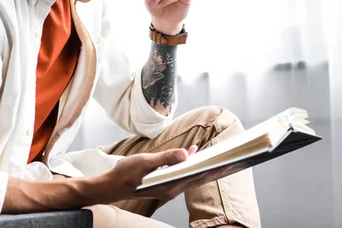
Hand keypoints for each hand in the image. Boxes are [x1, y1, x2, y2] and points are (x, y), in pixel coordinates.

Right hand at [86, 145, 228, 204]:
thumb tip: (186, 154)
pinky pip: (182, 173)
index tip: (227, 162)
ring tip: (216, 153)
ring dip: (203, 164)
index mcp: (170, 186)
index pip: (198, 176)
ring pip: (191, 175)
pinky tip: (192, 152)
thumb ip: (165, 158)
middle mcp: (172, 189)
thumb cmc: (125, 174)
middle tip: (231, 157)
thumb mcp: (144, 162)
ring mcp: (169, 186)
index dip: (213, 169)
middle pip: (199, 177)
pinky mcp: (164, 182)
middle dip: (214, 167)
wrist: (111, 186)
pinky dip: (189, 163)